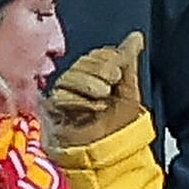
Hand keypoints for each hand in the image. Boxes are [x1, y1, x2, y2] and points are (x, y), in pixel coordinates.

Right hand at [48, 32, 145, 148]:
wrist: (110, 152)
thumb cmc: (119, 124)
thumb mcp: (128, 89)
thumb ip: (127, 61)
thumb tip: (136, 37)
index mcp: (95, 73)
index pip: (97, 54)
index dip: (109, 58)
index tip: (119, 72)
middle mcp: (76, 82)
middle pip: (82, 63)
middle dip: (100, 70)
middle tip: (111, 84)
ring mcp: (63, 96)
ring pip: (69, 77)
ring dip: (90, 85)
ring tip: (103, 97)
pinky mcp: (52, 111)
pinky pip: (59, 97)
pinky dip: (78, 101)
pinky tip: (93, 108)